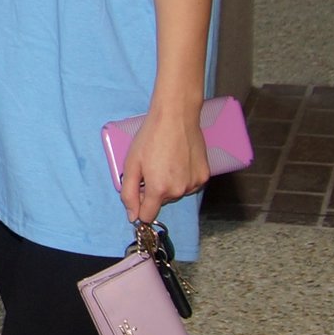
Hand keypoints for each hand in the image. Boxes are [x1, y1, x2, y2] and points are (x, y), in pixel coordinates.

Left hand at [117, 102, 209, 221]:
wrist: (176, 118)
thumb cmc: (150, 138)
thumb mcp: (130, 164)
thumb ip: (129, 193)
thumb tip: (133, 216)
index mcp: (159, 189)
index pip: (148, 215)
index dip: (139, 207)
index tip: (137, 195)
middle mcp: (179, 191)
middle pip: (161, 202)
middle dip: (153, 190)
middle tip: (150, 167)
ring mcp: (194, 184)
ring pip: (175, 193)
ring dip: (168, 184)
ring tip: (165, 161)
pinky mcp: (204, 176)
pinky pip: (188, 185)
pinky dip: (182, 178)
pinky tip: (178, 161)